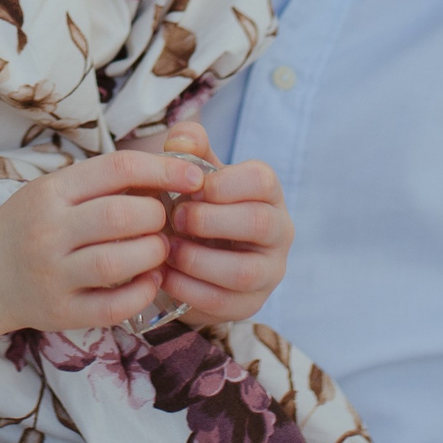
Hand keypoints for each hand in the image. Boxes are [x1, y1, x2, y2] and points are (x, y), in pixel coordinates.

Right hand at [0, 149, 205, 332]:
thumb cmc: (30, 225)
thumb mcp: (54, 191)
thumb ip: (102, 182)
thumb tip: (170, 170)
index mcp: (51, 191)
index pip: (117, 168)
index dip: (164, 168)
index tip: (195, 176)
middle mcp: (48, 231)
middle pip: (121, 216)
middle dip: (157, 216)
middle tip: (164, 221)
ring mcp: (52, 275)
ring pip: (118, 263)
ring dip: (152, 254)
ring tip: (159, 250)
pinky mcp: (60, 312)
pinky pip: (113, 307)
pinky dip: (142, 293)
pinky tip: (150, 281)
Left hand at [161, 152, 291, 324]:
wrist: (191, 256)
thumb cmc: (196, 205)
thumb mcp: (192, 174)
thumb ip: (187, 149)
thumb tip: (182, 138)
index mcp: (267, 193)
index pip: (263, 180)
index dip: (223, 183)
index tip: (190, 187)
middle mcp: (278, 232)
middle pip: (258, 223)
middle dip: (209, 220)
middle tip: (175, 217)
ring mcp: (269, 272)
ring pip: (244, 270)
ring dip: (197, 259)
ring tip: (167, 249)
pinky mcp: (250, 304)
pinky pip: (224, 302)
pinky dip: (188, 288)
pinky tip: (163, 275)